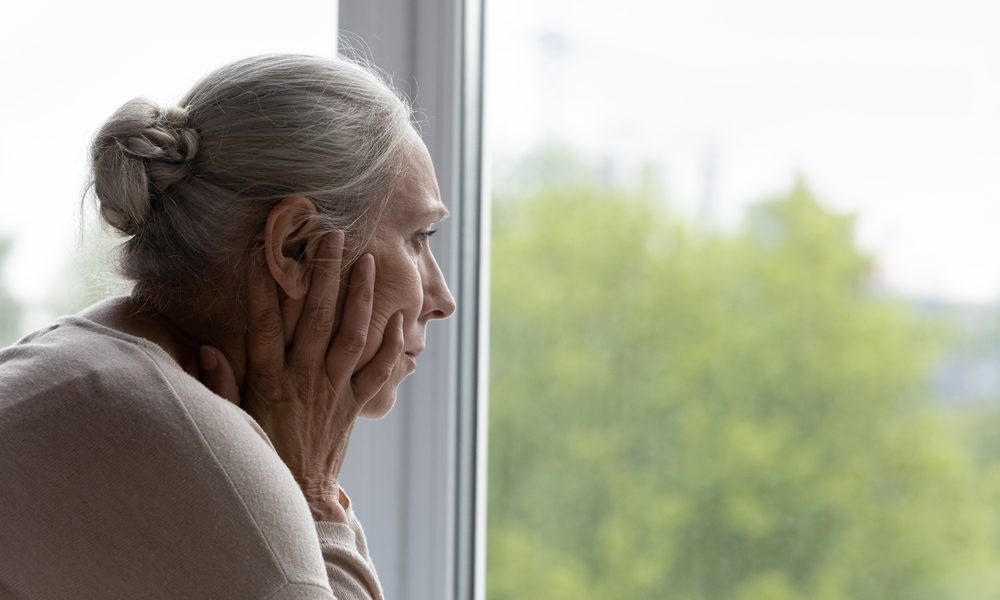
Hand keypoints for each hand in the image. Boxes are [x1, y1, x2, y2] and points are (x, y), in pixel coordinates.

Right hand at [200, 231, 404, 521]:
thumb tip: (209, 348)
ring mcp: (333, 390)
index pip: (265, 324)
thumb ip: (219, 385)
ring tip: (366, 261)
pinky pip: (377, 372)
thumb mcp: (232, 421)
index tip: (264, 251)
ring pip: (350, 335)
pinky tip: (399, 320)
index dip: (264, 287)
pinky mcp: (354, 404)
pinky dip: (392, 347)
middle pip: (315, 318)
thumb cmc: (261, 455)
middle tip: (331, 235)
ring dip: (359, 297)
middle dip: (323, 274)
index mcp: (268, 381)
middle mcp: (303, 379)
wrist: (297, 496)